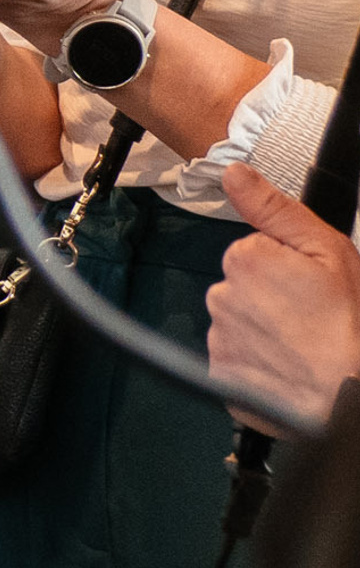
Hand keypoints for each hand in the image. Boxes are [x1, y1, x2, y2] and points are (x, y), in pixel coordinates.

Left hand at [212, 166, 359, 428]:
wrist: (351, 394)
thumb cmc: (350, 327)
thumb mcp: (328, 252)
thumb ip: (275, 208)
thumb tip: (234, 173)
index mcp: (245, 260)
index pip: (255, 251)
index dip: (287, 267)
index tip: (310, 286)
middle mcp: (222, 296)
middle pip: (243, 286)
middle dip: (272, 297)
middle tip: (310, 317)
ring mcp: (220, 337)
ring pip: (239, 321)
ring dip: (264, 329)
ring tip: (303, 345)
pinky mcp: (221, 374)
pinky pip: (235, 358)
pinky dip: (256, 362)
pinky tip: (287, 367)